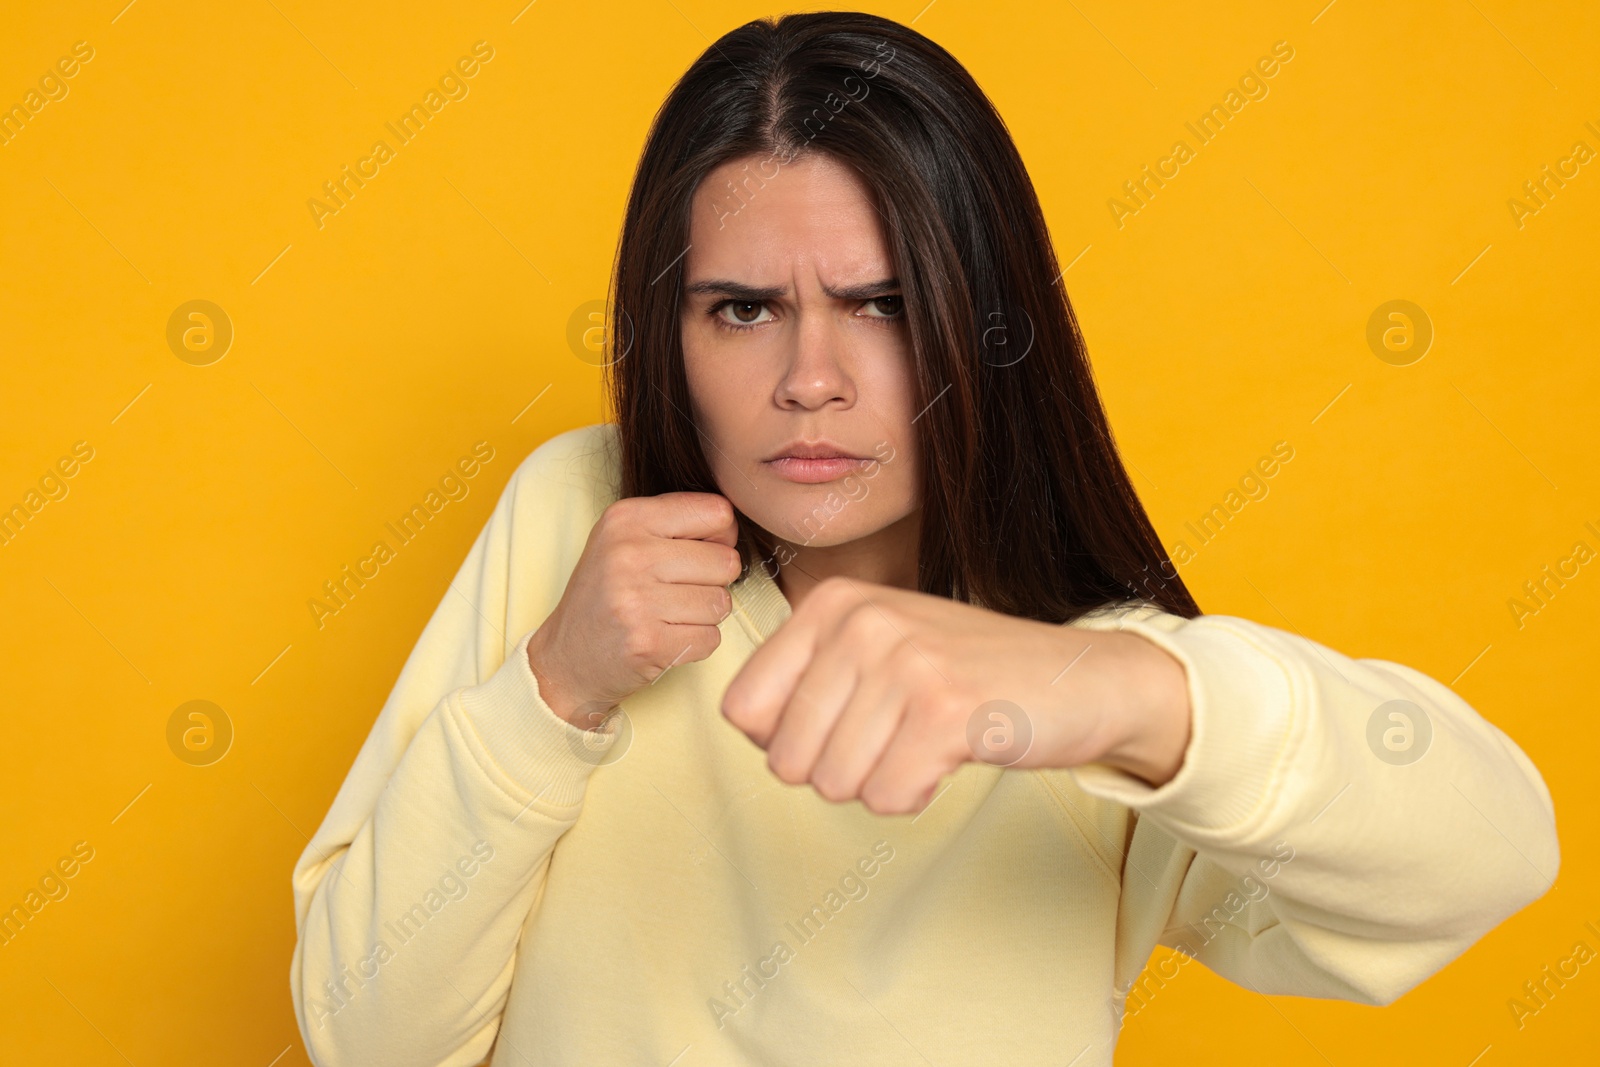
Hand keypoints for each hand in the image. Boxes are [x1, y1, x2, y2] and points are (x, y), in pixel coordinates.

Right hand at [527, 492, 742, 728]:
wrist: (566, 657)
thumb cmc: (606, 594)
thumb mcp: (624, 539)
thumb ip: (676, 522)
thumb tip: (733, 528)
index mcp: (626, 519)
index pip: (717, 513)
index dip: (721, 537)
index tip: (698, 553)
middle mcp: (629, 554)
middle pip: (726, 562)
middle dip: (714, 581)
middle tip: (679, 592)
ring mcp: (636, 600)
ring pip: (721, 603)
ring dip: (704, 615)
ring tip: (669, 616)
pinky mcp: (648, 643)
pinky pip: (710, 638)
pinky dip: (696, 643)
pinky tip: (666, 638)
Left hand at [720, 577, 1191, 813]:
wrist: (1084, 681)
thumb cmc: (969, 674)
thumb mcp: (876, 649)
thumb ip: (806, 680)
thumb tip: (752, 732)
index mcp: (831, 603)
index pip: (742, 709)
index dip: (786, 741)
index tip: (842, 725)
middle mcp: (861, 621)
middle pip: (785, 758)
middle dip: (836, 770)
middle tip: (892, 739)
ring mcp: (905, 661)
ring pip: (833, 783)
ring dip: (879, 783)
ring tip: (924, 742)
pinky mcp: (946, 710)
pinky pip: (887, 798)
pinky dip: (916, 795)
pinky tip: (949, 756)